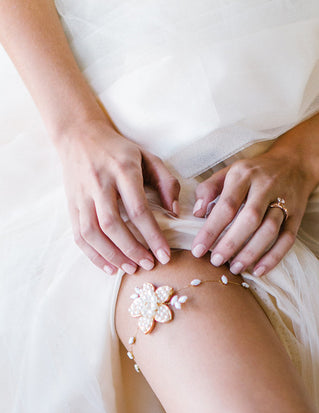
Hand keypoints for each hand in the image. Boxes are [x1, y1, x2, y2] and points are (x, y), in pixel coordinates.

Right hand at [59, 121, 179, 274]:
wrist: (80, 136)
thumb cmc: (119, 150)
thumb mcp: (148, 157)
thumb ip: (166, 182)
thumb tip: (175, 212)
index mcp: (122, 169)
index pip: (138, 209)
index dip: (152, 235)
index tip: (165, 254)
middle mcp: (99, 183)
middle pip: (113, 224)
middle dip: (132, 249)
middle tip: (148, 264)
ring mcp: (82, 195)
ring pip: (92, 232)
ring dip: (112, 255)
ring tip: (130, 269)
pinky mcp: (71, 204)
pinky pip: (79, 235)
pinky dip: (93, 255)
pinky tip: (109, 266)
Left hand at [191, 114, 318, 275]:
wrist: (293, 162)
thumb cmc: (252, 172)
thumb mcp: (228, 171)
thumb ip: (208, 189)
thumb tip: (197, 213)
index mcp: (244, 175)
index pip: (226, 205)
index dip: (211, 230)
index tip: (197, 249)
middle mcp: (265, 186)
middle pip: (250, 219)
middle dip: (231, 243)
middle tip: (215, 261)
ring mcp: (284, 200)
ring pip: (270, 229)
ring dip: (251, 252)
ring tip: (234, 268)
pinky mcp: (296, 214)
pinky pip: (287, 238)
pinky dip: (274, 256)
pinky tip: (258, 270)